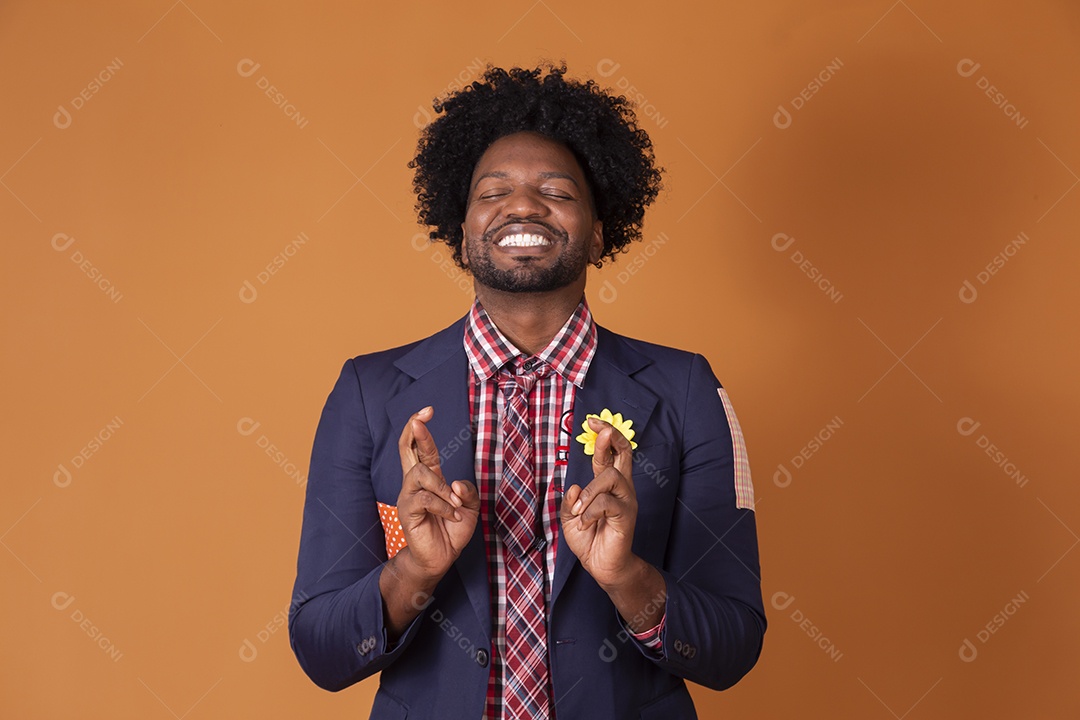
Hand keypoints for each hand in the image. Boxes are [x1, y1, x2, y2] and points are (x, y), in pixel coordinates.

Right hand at [395, 406, 478, 580]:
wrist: (441, 558)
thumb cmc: (452, 530)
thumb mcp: (469, 507)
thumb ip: (467, 491)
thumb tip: (455, 484)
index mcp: (429, 477)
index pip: (422, 447)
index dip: (422, 428)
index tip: (427, 410)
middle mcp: (415, 482)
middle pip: (407, 449)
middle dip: (413, 430)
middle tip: (420, 418)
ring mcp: (409, 496)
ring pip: (421, 475)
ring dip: (442, 488)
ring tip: (455, 506)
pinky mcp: (407, 511)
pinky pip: (426, 499)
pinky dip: (444, 506)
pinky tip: (452, 516)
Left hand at [561, 416, 638, 589]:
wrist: (601, 566)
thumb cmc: (588, 539)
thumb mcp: (570, 517)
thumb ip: (570, 500)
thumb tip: (574, 486)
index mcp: (608, 485)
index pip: (611, 453)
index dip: (604, 435)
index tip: (592, 421)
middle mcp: (622, 488)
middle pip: (625, 453)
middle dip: (613, 437)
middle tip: (602, 429)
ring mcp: (626, 501)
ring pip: (611, 477)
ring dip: (590, 491)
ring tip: (578, 512)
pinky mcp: (626, 516)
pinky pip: (607, 503)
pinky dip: (590, 512)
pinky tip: (585, 523)